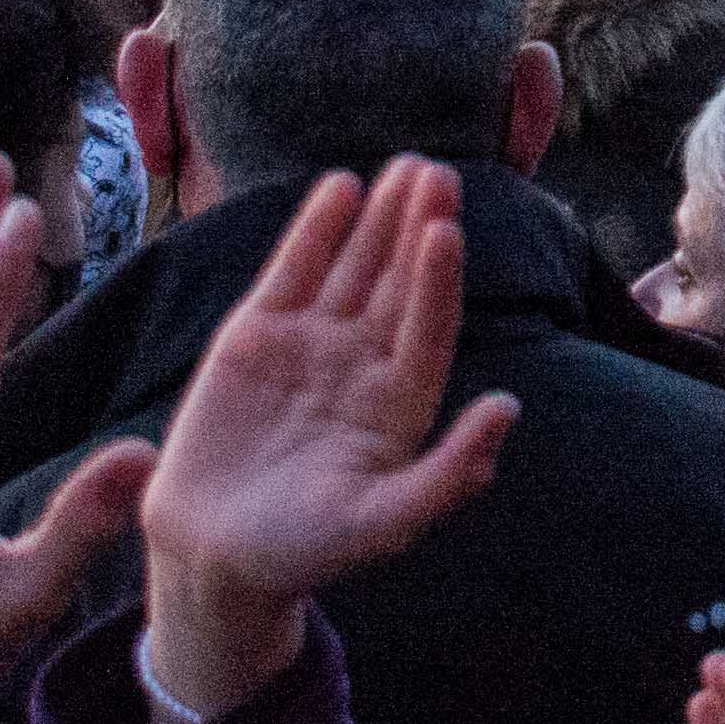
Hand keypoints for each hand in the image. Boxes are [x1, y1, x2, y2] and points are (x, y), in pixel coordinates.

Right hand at [137, 158, 518, 721]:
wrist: (214, 557)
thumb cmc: (306, 551)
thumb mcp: (385, 524)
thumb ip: (450, 472)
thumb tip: (510, 406)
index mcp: (402, 403)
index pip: (430, 327)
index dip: (438, 281)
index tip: (446, 230)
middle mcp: (365, 363)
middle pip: (400, 283)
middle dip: (420, 229)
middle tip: (441, 173)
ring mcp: (313, 343)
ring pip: (355, 266)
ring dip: (381, 217)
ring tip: (407, 167)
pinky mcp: (258, 333)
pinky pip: (294, 270)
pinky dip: (316, 230)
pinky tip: (341, 186)